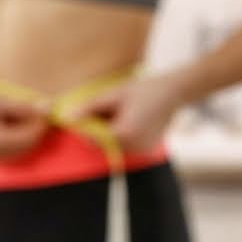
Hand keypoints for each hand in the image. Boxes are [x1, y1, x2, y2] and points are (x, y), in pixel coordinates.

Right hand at [0, 86, 49, 160]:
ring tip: (20, 114)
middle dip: (35, 129)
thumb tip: (49, 109)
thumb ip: (24, 108)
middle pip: (28, 145)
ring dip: (27, 134)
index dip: (41, 122)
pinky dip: (17, 138)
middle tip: (37, 109)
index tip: (45, 107)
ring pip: (21, 149)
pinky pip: (11, 150)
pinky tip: (10, 123)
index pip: (31, 136)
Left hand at [68, 72, 189, 153]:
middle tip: (110, 109)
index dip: (86, 127)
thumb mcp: (113, 95)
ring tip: (124, 112)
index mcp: (124, 134)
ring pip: (113, 145)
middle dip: (99, 129)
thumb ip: (89, 108)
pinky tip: (132, 119)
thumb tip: (68, 118)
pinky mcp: (146, 151)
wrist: (173, 92)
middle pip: (102, 144)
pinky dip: (122, 135)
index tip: (88, 112)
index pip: (92, 139)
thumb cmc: (142, 90)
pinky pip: (125, 145)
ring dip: (110, 132)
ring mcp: (141, 151)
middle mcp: (134, 147)